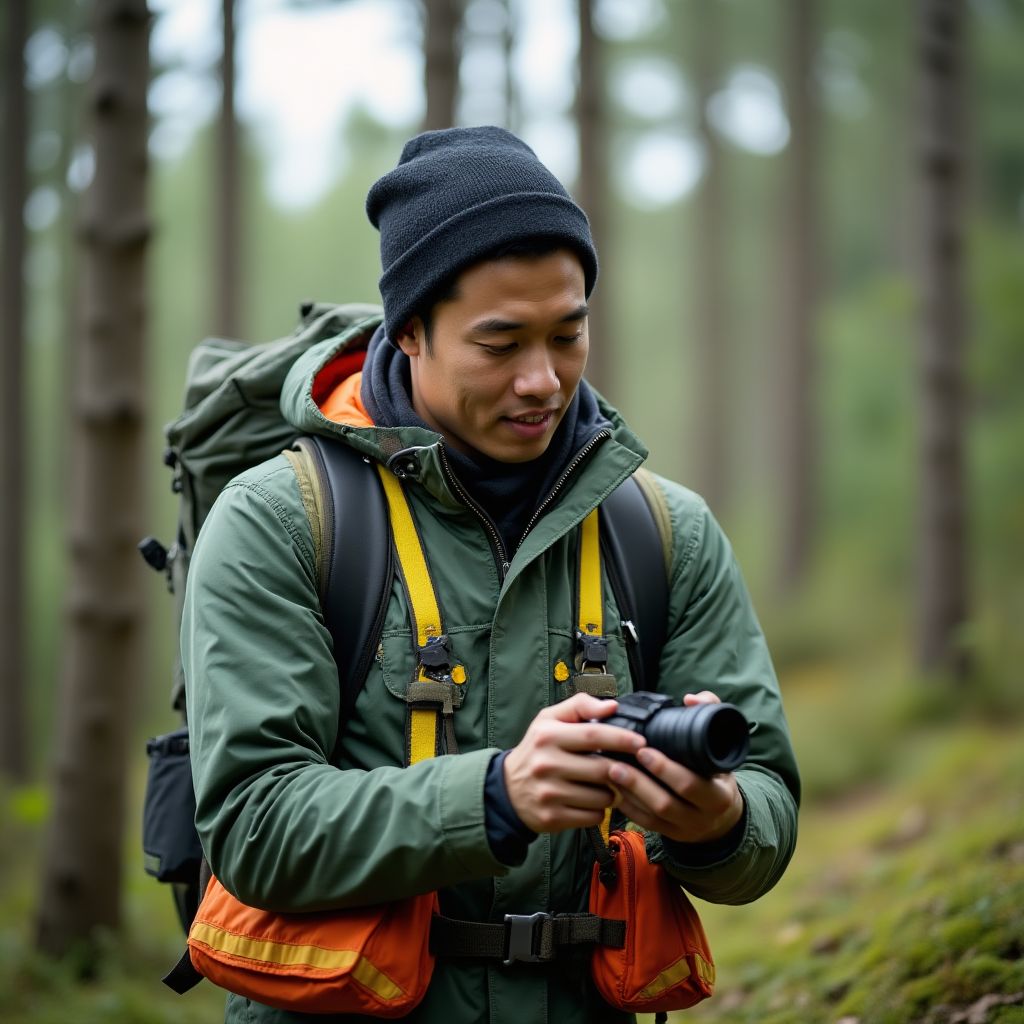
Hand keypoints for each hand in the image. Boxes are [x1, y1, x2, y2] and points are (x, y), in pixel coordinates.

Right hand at [503, 693, 646, 833]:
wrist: (507, 789)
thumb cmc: (537, 749)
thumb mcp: (549, 719)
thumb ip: (580, 705)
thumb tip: (612, 706)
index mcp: (548, 736)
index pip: (593, 735)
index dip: (621, 739)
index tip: (641, 742)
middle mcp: (546, 764)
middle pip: (602, 769)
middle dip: (622, 769)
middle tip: (630, 768)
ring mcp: (549, 793)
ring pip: (602, 796)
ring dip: (612, 791)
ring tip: (604, 784)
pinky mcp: (553, 817)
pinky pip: (594, 816)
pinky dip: (600, 809)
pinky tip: (592, 800)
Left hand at [606, 691, 744, 843]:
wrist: (722, 817)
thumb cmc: (716, 774)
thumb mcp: (722, 748)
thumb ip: (711, 715)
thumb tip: (691, 699)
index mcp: (717, 796)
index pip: (691, 785)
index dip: (666, 769)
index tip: (643, 750)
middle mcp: (701, 817)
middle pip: (666, 803)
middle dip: (639, 783)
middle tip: (616, 762)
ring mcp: (682, 829)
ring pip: (651, 816)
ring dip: (628, 794)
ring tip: (608, 772)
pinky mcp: (667, 834)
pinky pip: (644, 824)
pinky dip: (627, 807)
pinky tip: (611, 789)